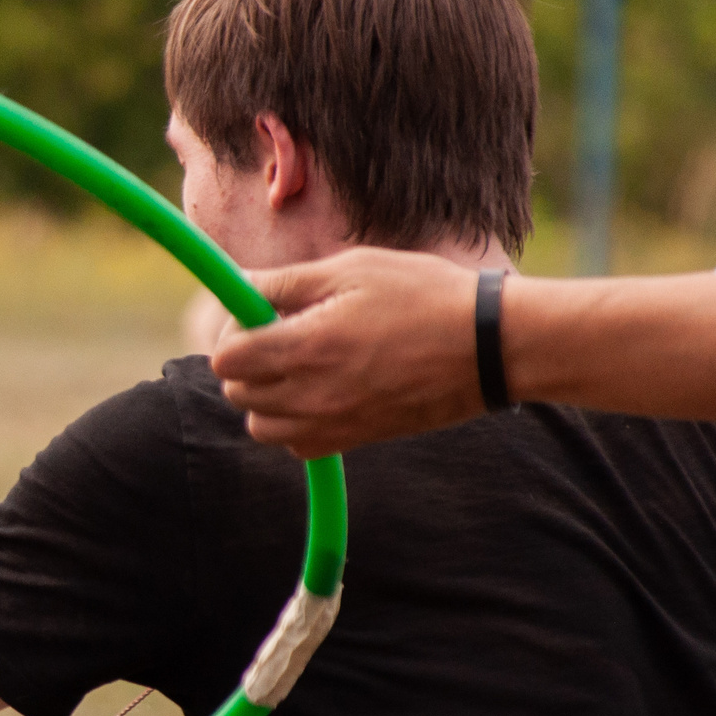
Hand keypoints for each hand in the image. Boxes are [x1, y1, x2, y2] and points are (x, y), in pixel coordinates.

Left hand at [210, 248, 483, 456]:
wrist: (490, 347)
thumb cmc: (424, 296)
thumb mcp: (351, 269)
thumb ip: (284, 283)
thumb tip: (237, 286)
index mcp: (304, 348)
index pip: (225, 359)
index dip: (233, 332)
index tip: (257, 314)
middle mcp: (311, 395)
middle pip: (238, 393)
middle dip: (247, 363)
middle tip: (282, 333)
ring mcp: (333, 424)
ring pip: (261, 425)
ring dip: (267, 397)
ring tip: (301, 364)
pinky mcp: (355, 440)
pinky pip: (297, 445)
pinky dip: (296, 423)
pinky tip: (323, 390)